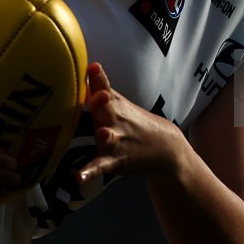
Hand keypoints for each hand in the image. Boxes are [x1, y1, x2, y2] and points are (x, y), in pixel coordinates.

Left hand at [77, 63, 186, 183]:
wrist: (165, 148)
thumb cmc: (133, 121)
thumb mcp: (120, 102)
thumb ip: (100, 86)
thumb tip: (87, 65)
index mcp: (115, 105)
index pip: (106, 87)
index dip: (100, 78)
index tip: (94, 67)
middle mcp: (116, 121)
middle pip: (108, 110)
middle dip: (103, 103)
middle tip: (100, 96)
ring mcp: (116, 141)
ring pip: (109, 138)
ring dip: (105, 136)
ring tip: (102, 133)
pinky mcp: (114, 161)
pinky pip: (100, 166)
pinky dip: (89, 172)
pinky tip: (78, 177)